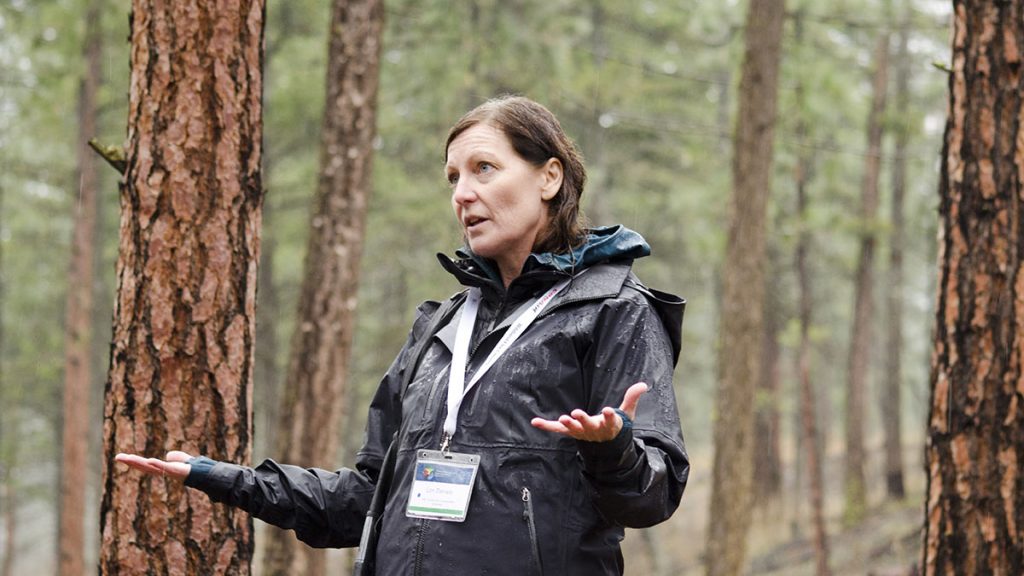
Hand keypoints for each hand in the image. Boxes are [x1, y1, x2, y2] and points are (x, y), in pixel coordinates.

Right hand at [114, 450, 192, 479]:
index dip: (133, 462)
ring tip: (127, 458)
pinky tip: (150, 460)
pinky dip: (157, 464)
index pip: (144, 465)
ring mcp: (168, 471)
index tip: (121, 457)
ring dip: (138, 462)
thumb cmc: (193, 469)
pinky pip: (165, 467)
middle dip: (130, 462)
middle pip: (143, 466)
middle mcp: (162, 471)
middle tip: (117, 457)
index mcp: (161, 468)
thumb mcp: (182, 460)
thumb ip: (176, 457)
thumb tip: (169, 455)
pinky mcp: (176, 470)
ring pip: (150, 467)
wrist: (203, 474)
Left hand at [530, 382, 647, 441]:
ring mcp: (581, 432)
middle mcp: (594, 430)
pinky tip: (535, 422)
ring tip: (563, 418)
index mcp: (609, 425)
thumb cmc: (616, 426)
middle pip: (588, 425)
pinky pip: (557, 430)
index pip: (610, 420)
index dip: (609, 416)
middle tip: (575, 413)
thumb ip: (632, 398)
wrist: (606, 445)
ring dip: (567, 424)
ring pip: (574, 429)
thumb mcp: (627, 413)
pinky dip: (546, 426)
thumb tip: (644, 384)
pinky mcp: (571, 431)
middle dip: (582, 420)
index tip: (607, 411)